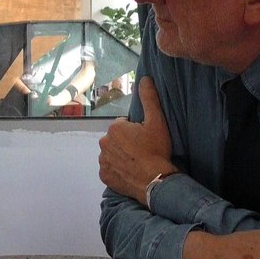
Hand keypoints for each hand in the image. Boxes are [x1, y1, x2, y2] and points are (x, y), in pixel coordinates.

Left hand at [98, 76, 175, 203]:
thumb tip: (144, 78)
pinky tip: (129, 171)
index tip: (145, 139)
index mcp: (115, 128)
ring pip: (112, 153)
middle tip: (142, 151)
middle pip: (116, 139)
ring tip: (136, 162)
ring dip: (120, 155)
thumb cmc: (156, 149)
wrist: (155, 180)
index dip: (135, 131)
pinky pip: (109, 169)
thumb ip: (149, 98)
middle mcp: (104, 142)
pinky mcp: (104, 176)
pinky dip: (116, 170)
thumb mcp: (157, 121)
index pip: (124, 125)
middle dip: (126, 142)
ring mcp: (102, 160)